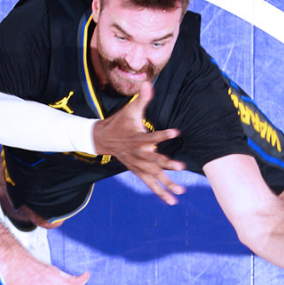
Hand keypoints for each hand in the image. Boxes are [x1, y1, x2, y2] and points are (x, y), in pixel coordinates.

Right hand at [93, 81, 185, 204]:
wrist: (102, 139)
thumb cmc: (120, 123)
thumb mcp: (129, 110)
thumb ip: (142, 99)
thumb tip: (149, 83)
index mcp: (138, 138)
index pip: (152, 136)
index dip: (163, 135)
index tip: (176, 132)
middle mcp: (139, 154)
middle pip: (154, 160)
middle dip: (167, 164)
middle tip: (181, 167)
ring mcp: (138, 165)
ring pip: (154, 176)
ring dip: (167, 184)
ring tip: (181, 192)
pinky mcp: (138, 172)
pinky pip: (150, 184)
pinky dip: (160, 192)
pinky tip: (172, 200)